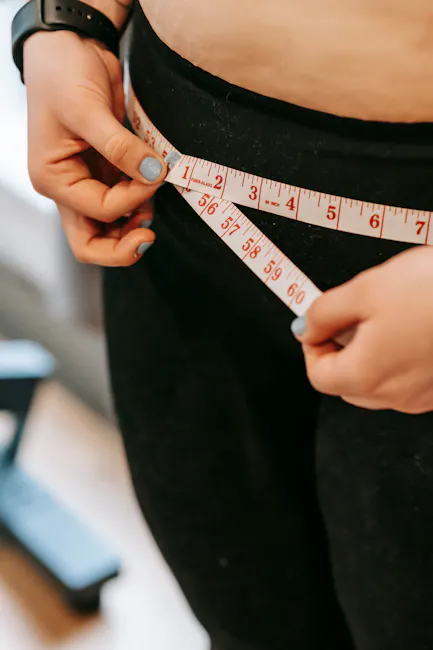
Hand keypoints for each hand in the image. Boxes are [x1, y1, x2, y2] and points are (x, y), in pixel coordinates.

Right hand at [24, 31, 166, 265]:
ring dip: (134, 224)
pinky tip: (151, 191)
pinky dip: (140, 204)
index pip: (98, 210)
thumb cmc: (62, 75)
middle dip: (122, 247)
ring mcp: (88, 183)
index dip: (131, 198)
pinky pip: (124, 203)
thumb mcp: (87, 109)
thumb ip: (120, 146)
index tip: (155, 173)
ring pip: (110, 229)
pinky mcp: (106, 173)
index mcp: (53, 179)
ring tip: (153, 204)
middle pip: (92, 243)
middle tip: (149, 236)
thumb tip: (153, 173)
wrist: (71, 49)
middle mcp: (69, 188)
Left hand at [291, 246, 432, 413]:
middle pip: (346, 384)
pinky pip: (407, 380)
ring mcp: (423, 395)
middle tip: (351, 316)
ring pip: (378, 383)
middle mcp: (395, 395)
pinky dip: (399, 358)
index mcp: (366, 375)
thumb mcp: (365, 290)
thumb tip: (306, 327)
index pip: (317, 375)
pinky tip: (412, 327)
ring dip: (369, 355)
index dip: (312, 346)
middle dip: (340, 351)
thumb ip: (324, 312)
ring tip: (386, 316)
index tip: (318, 324)